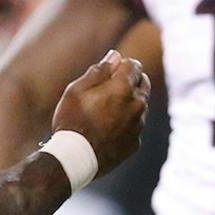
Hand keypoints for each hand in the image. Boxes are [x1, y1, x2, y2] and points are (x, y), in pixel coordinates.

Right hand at [51, 50, 148, 177]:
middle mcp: (137, 105)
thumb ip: (99, 70)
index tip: (109, 72)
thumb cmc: (71, 121)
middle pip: (143, 83)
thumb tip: (116, 56)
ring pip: (140, 106)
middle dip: (130, 81)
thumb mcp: (76, 90)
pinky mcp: (134, 143)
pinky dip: (125, 125)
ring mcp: (138, 126)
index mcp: (123, 88)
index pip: (134, 65)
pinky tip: (107, 130)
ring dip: (128, 104)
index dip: (121, 65)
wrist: (74, 158)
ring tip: (104, 113)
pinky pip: (134, 127)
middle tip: (108, 90)